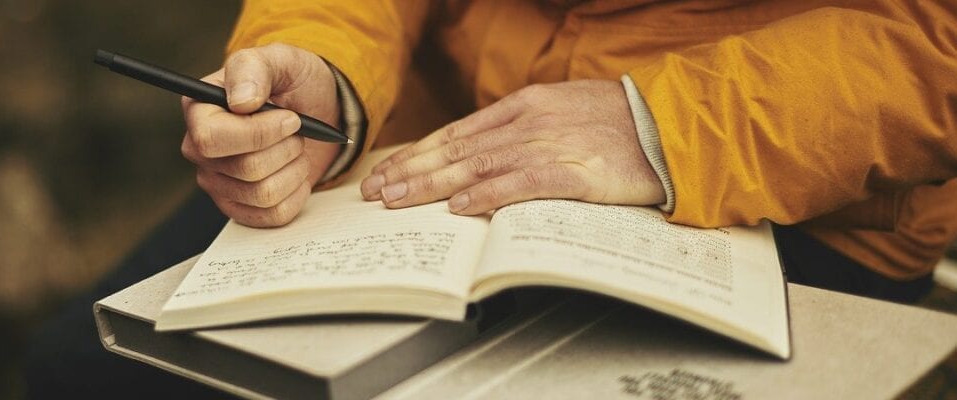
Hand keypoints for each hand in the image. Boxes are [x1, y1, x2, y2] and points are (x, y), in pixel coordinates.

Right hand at [181, 43, 340, 226]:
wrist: (315, 110)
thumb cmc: (291, 82)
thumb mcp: (279, 60)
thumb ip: (255, 69)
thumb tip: (241, 102)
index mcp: (199, 110)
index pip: (211, 139)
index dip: (257, 134)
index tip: (290, 118)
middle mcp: (200, 150)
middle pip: (246, 169)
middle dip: (286, 148)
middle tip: (296, 130)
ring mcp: (218, 183)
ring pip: (264, 194)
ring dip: (295, 169)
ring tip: (296, 149)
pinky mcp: (240, 207)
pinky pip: (274, 215)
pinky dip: (297, 193)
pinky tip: (295, 171)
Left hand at [360, 80, 664, 214]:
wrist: (671, 125)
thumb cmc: (620, 123)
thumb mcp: (562, 113)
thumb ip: (521, 130)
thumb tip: (480, 153)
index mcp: (524, 106)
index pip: (456, 133)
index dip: (418, 154)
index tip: (388, 172)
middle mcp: (528, 122)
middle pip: (456, 150)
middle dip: (410, 171)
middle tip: (375, 192)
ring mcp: (550, 145)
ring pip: (477, 166)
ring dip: (432, 185)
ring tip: (399, 200)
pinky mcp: (574, 172)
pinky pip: (520, 184)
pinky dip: (486, 196)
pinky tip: (459, 207)